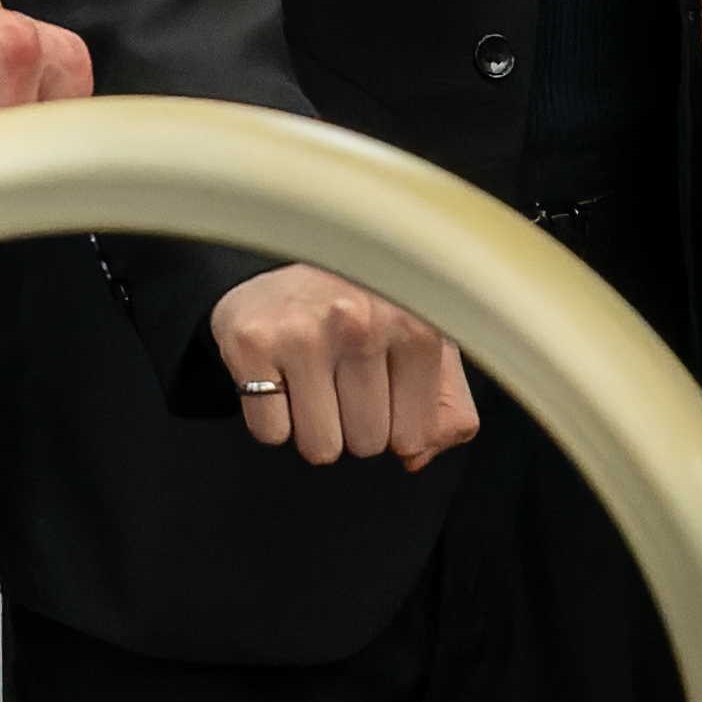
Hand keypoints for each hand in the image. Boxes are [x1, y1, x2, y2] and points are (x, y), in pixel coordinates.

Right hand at [209, 264, 478, 467]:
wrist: (298, 246)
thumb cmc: (368, 301)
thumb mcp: (427, 338)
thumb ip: (448, 406)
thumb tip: (416, 455)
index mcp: (415, 324)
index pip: (412, 436)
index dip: (394, 424)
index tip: (382, 386)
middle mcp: (361, 323)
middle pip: (366, 444)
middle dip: (353, 424)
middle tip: (342, 377)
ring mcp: (304, 333)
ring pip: (319, 446)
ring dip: (313, 426)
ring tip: (313, 377)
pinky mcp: (253, 343)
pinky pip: (271, 433)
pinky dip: (272, 417)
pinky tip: (280, 375)